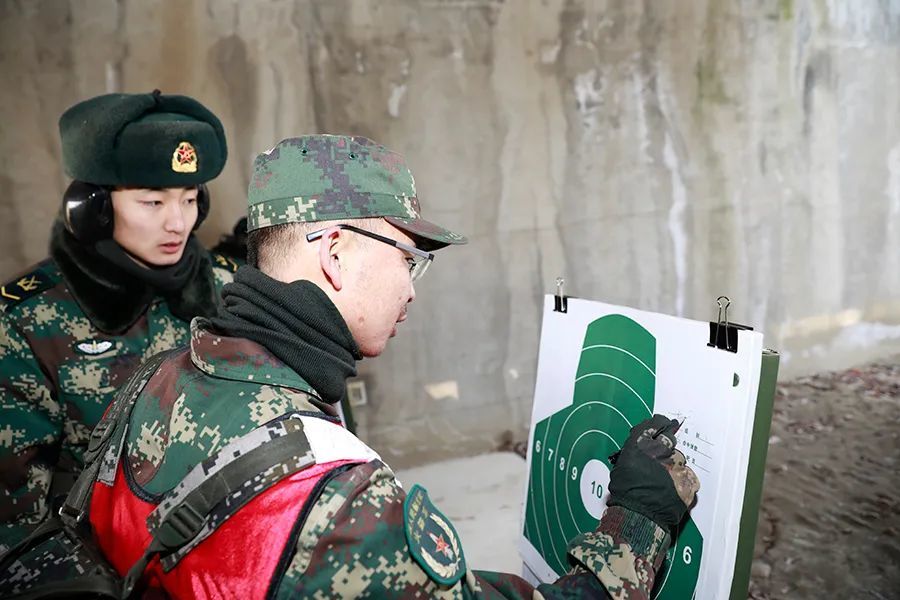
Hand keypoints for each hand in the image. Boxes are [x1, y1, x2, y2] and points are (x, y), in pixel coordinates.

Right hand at [607, 414, 699, 533]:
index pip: (655, 424)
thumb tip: (643, 444)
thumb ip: (634, 450)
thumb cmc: (625, 492)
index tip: (663, 424)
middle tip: (663, 453)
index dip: (659, 424)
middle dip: (667, 443)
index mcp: (642, 444)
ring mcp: (677, 466)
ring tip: (664, 478)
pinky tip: (673, 487)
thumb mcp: (622, 464)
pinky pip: (688, 475)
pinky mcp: (688, 481)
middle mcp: (661, 451)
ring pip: (679, 458)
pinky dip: (682, 479)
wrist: (637, 515)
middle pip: (670, 439)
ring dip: (674, 464)